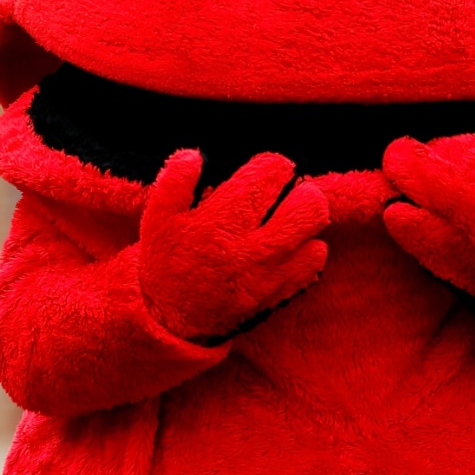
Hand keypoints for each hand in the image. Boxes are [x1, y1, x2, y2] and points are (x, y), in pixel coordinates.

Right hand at [135, 150, 328, 341]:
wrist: (170, 319)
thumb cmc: (166, 261)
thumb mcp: (157, 217)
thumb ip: (175, 181)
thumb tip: (195, 155)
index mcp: (222, 222)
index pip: (272, 174)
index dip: (273, 166)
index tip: (264, 173)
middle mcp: (252, 248)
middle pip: (310, 205)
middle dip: (301, 191)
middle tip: (284, 195)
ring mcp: (270, 274)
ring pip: (317, 235)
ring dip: (306, 223)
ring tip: (287, 221)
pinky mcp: (279, 293)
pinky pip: (313, 265)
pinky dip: (307, 252)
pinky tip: (287, 248)